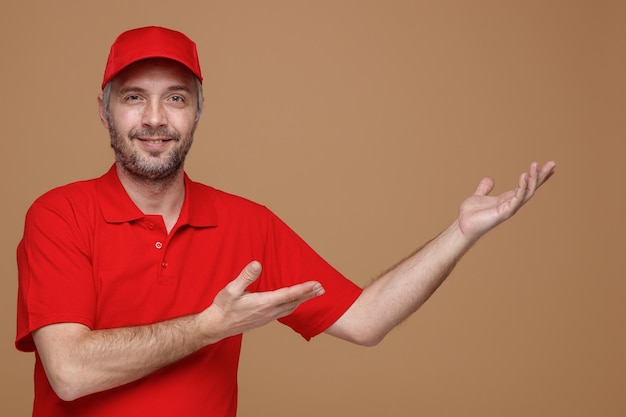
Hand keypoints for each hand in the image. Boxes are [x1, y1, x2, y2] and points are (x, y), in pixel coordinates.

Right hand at [206, 261, 324, 339]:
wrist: (217, 326)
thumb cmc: (223, 307)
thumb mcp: (231, 289)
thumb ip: (245, 276)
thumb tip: (258, 264)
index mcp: (264, 303)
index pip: (289, 294)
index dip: (304, 289)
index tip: (317, 284)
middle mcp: (269, 311)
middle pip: (294, 302)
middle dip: (309, 294)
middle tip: (322, 288)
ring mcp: (267, 317)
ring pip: (291, 308)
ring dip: (303, 300)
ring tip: (313, 293)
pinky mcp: (264, 319)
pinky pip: (285, 312)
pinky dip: (294, 305)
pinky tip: (295, 302)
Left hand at [457, 161, 555, 241]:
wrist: (462, 226)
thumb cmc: (470, 214)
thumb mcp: (478, 196)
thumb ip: (485, 188)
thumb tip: (490, 179)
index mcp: (508, 199)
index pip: (527, 186)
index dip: (537, 177)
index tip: (549, 166)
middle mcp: (512, 203)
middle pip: (531, 188)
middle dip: (542, 176)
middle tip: (553, 163)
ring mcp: (509, 208)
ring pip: (527, 192)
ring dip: (533, 178)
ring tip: (535, 165)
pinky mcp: (504, 212)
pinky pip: (517, 198)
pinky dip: (521, 187)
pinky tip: (523, 176)